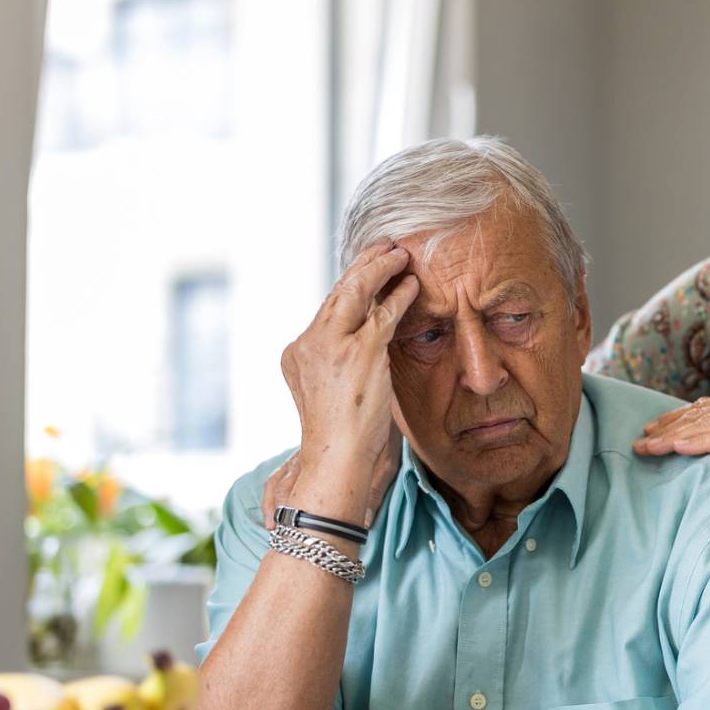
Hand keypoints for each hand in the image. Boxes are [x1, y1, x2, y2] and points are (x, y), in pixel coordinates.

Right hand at [273, 243, 418, 518]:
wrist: (337, 462)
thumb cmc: (344, 440)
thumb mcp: (337, 392)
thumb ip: (347, 363)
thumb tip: (375, 340)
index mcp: (298, 354)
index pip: (327, 310)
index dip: (349, 286)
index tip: (365, 270)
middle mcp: (308, 343)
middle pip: (337, 293)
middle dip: (362, 266)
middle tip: (384, 247)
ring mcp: (332, 345)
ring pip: (356, 291)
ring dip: (379, 268)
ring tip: (399, 253)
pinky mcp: (358, 351)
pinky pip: (383, 312)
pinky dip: (399, 294)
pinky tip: (411, 284)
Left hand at [633, 391, 709, 508]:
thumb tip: (697, 441)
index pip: (699, 410)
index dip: (672, 421)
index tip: (648, 433)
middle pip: (697, 415)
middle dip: (665, 429)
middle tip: (639, 443)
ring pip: (705, 425)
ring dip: (673, 437)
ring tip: (649, 448)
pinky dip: (700, 442)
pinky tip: (680, 449)